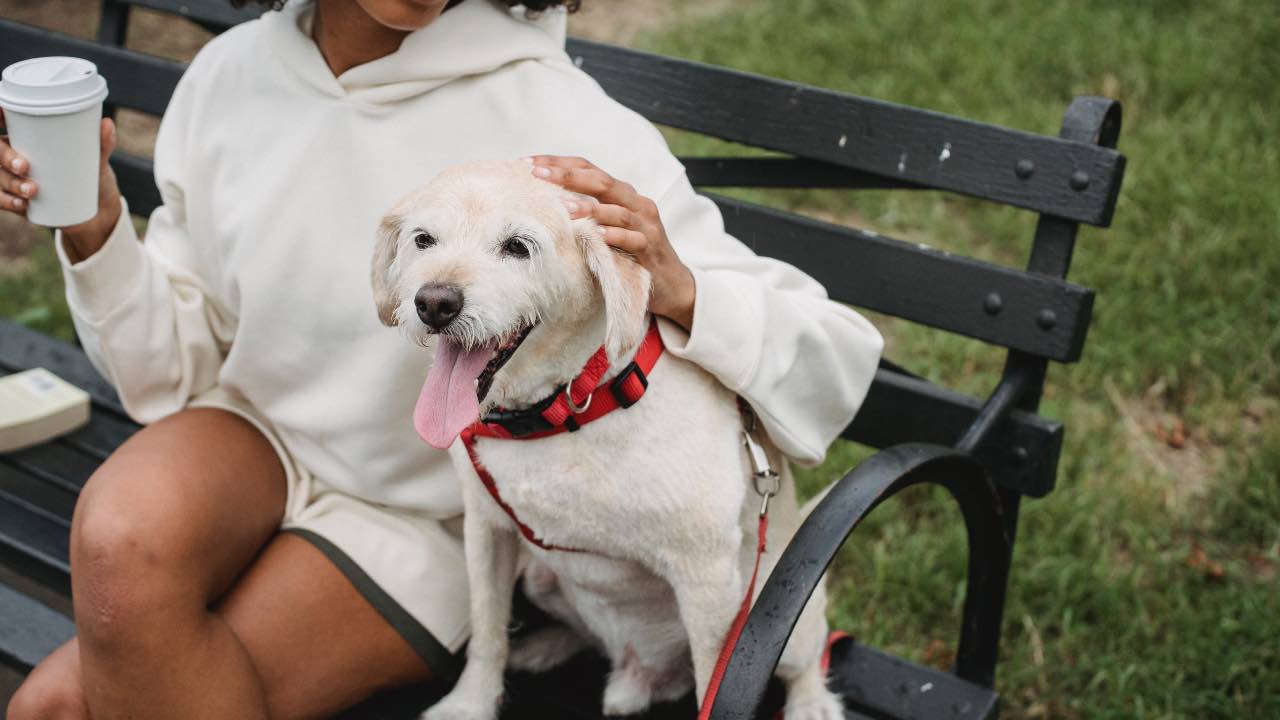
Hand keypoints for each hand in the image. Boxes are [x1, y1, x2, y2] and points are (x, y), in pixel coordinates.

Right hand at [0, 111, 122, 261]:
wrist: (98, 211)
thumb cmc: (92, 175)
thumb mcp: (97, 160)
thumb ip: (102, 143)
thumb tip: (107, 124)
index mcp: (27, 136)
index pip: (4, 120)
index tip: (2, 114)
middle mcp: (14, 154)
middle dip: (4, 156)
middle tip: (24, 167)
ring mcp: (13, 177)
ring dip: (10, 183)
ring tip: (32, 191)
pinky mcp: (17, 199)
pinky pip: (1, 199)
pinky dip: (8, 202)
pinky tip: (22, 204)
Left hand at [526, 155, 695, 330]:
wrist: (671, 284)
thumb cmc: (633, 254)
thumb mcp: (608, 228)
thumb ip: (586, 213)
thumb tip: (544, 204)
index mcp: (622, 194)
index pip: (588, 169)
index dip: (559, 163)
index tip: (527, 164)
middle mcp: (636, 203)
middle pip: (601, 181)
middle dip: (567, 175)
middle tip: (538, 174)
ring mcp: (646, 225)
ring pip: (618, 209)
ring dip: (590, 207)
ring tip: (564, 207)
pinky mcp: (651, 248)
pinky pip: (633, 239)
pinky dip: (616, 236)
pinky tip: (598, 236)